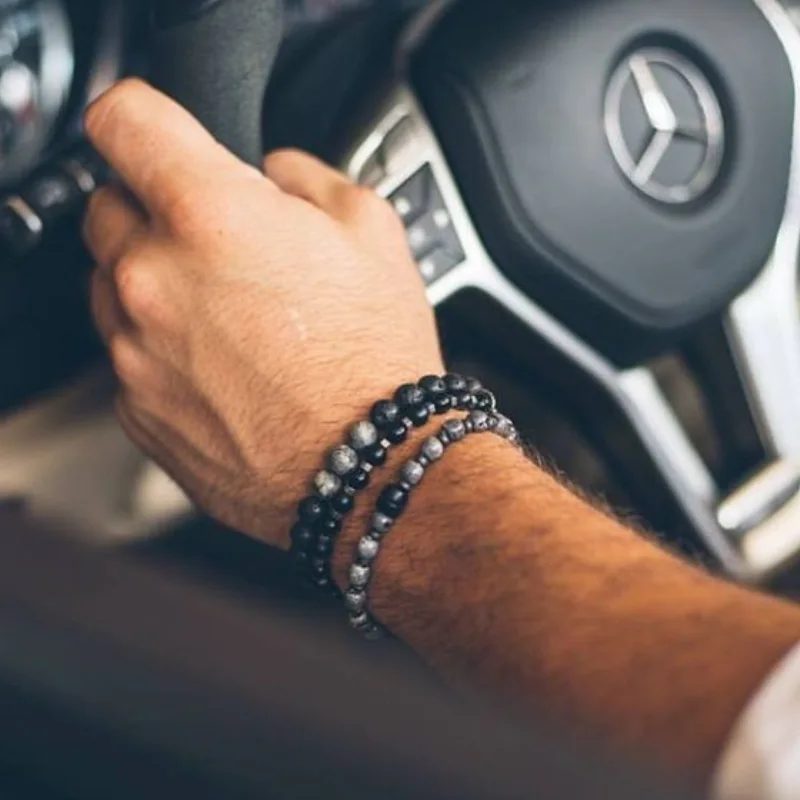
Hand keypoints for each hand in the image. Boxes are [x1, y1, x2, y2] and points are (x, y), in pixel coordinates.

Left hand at [82, 79, 443, 546]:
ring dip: (155, 287)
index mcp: (210, 216)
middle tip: (221, 247)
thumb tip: (268, 171)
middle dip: (156, 213)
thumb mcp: (371, 228)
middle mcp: (153, 280)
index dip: (142, 119)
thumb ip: (302, 174)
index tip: (155, 136)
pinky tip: (226, 370)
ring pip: (111, 287)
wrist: (371, 466)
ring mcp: (135, 352)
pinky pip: (128, 356)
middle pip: (108, 208)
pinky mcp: (136, 410)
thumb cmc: (375, 360)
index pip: (122, 118)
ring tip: (231, 319)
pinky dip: (162, 352)